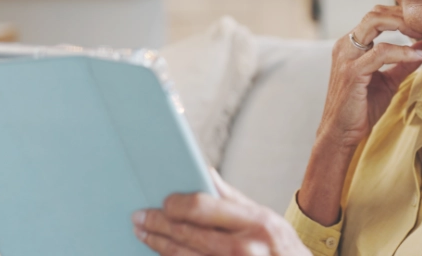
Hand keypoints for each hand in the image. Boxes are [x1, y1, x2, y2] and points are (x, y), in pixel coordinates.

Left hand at [133, 169, 308, 255]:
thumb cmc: (282, 247)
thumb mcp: (267, 218)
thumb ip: (234, 199)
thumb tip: (205, 173)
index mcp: (255, 221)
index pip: (203, 206)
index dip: (176, 203)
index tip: (163, 200)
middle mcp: (244, 247)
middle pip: (187, 233)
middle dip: (158, 224)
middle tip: (139, 217)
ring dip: (157, 244)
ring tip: (144, 234)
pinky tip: (162, 253)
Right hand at [318, 4, 421, 150]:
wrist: (341, 133)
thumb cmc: (361, 108)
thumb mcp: (388, 81)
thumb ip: (404, 62)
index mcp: (351, 45)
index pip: (376, 16)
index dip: (400, 17)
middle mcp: (346, 45)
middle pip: (375, 14)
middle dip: (402, 16)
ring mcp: (346, 57)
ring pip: (374, 24)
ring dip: (403, 26)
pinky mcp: (352, 72)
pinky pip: (380, 52)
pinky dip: (402, 51)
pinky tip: (418, 56)